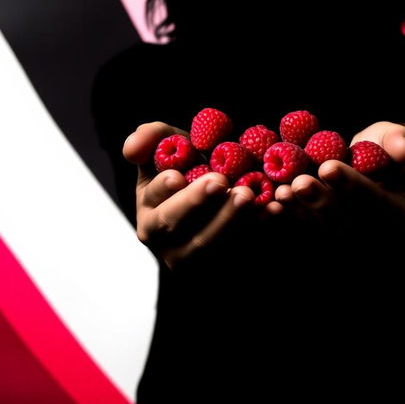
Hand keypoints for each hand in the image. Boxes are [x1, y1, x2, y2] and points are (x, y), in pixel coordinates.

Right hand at [123, 122, 257, 270]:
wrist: (225, 200)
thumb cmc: (193, 171)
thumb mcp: (171, 151)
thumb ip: (151, 139)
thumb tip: (132, 148)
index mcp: (150, 211)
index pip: (151, 199)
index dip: (163, 189)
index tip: (177, 176)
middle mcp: (166, 240)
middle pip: (176, 225)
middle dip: (197, 202)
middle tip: (220, 182)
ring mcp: (195, 259)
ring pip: (208, 244)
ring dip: (229, 219)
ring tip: (247, 194)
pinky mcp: (225, 264)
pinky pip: (240, 250)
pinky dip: (257, 230)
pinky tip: (272, 210)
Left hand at [274, 121, 404, 232]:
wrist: (362, 172)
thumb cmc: (379, 151)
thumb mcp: (394, 139)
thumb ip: (400, 141)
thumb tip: (404, 152)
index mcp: (396, 212)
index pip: (375, 201)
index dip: (350, 185)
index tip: (328, 167)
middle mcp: (372, 235)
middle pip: (345, 222)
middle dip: (320, 202)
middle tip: (299, 183)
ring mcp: (346, 242)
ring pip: (321, 231)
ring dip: (299, 212)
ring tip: (281, 192)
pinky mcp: (322, 241)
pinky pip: (303, 233)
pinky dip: (287, 220)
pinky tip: (269, 206)